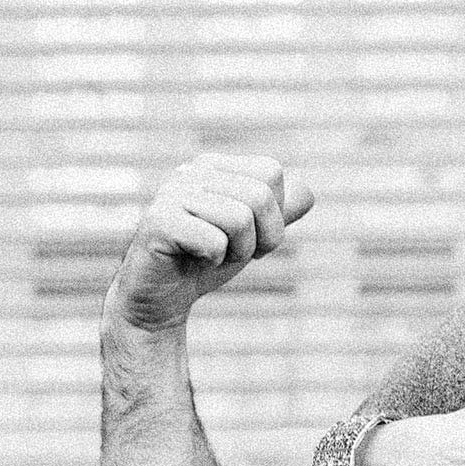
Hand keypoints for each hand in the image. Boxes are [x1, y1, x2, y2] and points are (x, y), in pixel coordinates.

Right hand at [106, 153, 315, 334]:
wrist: (160, 298)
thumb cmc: (205, 262)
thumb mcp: (251, 236)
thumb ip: (279, 213)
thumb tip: (307, 192)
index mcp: (215, 166)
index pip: (272, 173)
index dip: (274, 216)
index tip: (251, 237)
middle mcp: (192, 171)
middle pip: (260, 196)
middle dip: (260, 238)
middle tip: (233, 252)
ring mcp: (171, 193)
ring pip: (240, 218)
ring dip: (236, 252)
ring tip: (212, 256)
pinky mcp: (158, 222)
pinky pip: (214, 241)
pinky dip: (213, 261)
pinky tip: (193, 260)